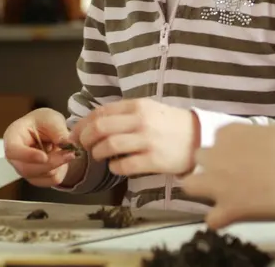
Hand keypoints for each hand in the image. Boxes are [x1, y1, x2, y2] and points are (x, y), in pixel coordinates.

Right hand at [3, 108, 79, 186]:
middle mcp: (15, 157)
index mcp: (13, 137)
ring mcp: (23, 169)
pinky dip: (60, 171)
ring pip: (39, 177)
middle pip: (27, 169)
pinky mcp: (35, 177)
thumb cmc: (43, 122)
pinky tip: (62, 159)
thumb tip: (66, 142)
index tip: (44, 156)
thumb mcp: (51, 119)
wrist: (48, 130)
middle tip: (70, 153)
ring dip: (57, 166)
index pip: (12, 151)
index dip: (28, 156)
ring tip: (67, 151)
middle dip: (51, 163)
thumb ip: (58, 130)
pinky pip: (49, 181)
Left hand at [69, 99, 198, 175]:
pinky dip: (114, 167)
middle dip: (85, 139)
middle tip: (83, 146)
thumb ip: (124, 113)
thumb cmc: (170, 124)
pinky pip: (123, 165)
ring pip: (108, 146)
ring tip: (99, 156)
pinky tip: (117, 166)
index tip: (75, 133)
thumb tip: (94, 122)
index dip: (82, 124)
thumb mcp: (149, 110)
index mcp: (138, 106)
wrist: (199, 137)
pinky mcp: (153, 160)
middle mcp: (140, 121)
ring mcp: (147, 141)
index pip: (100, 112)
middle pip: (100, 128)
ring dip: (97, 153)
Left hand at [181, 120, 274, 229]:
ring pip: (191, 185)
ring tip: (220, 196)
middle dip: (213, 165)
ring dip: (203, 190)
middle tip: (233, 173)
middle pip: (201, 157)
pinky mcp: (224, 209)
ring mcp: (215, 183)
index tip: (246, 152)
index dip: (232, 145)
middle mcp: (215, 155)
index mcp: (230, 132)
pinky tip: (232, 219)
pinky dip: (220, 220)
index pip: (221, 135)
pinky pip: (212, 219)